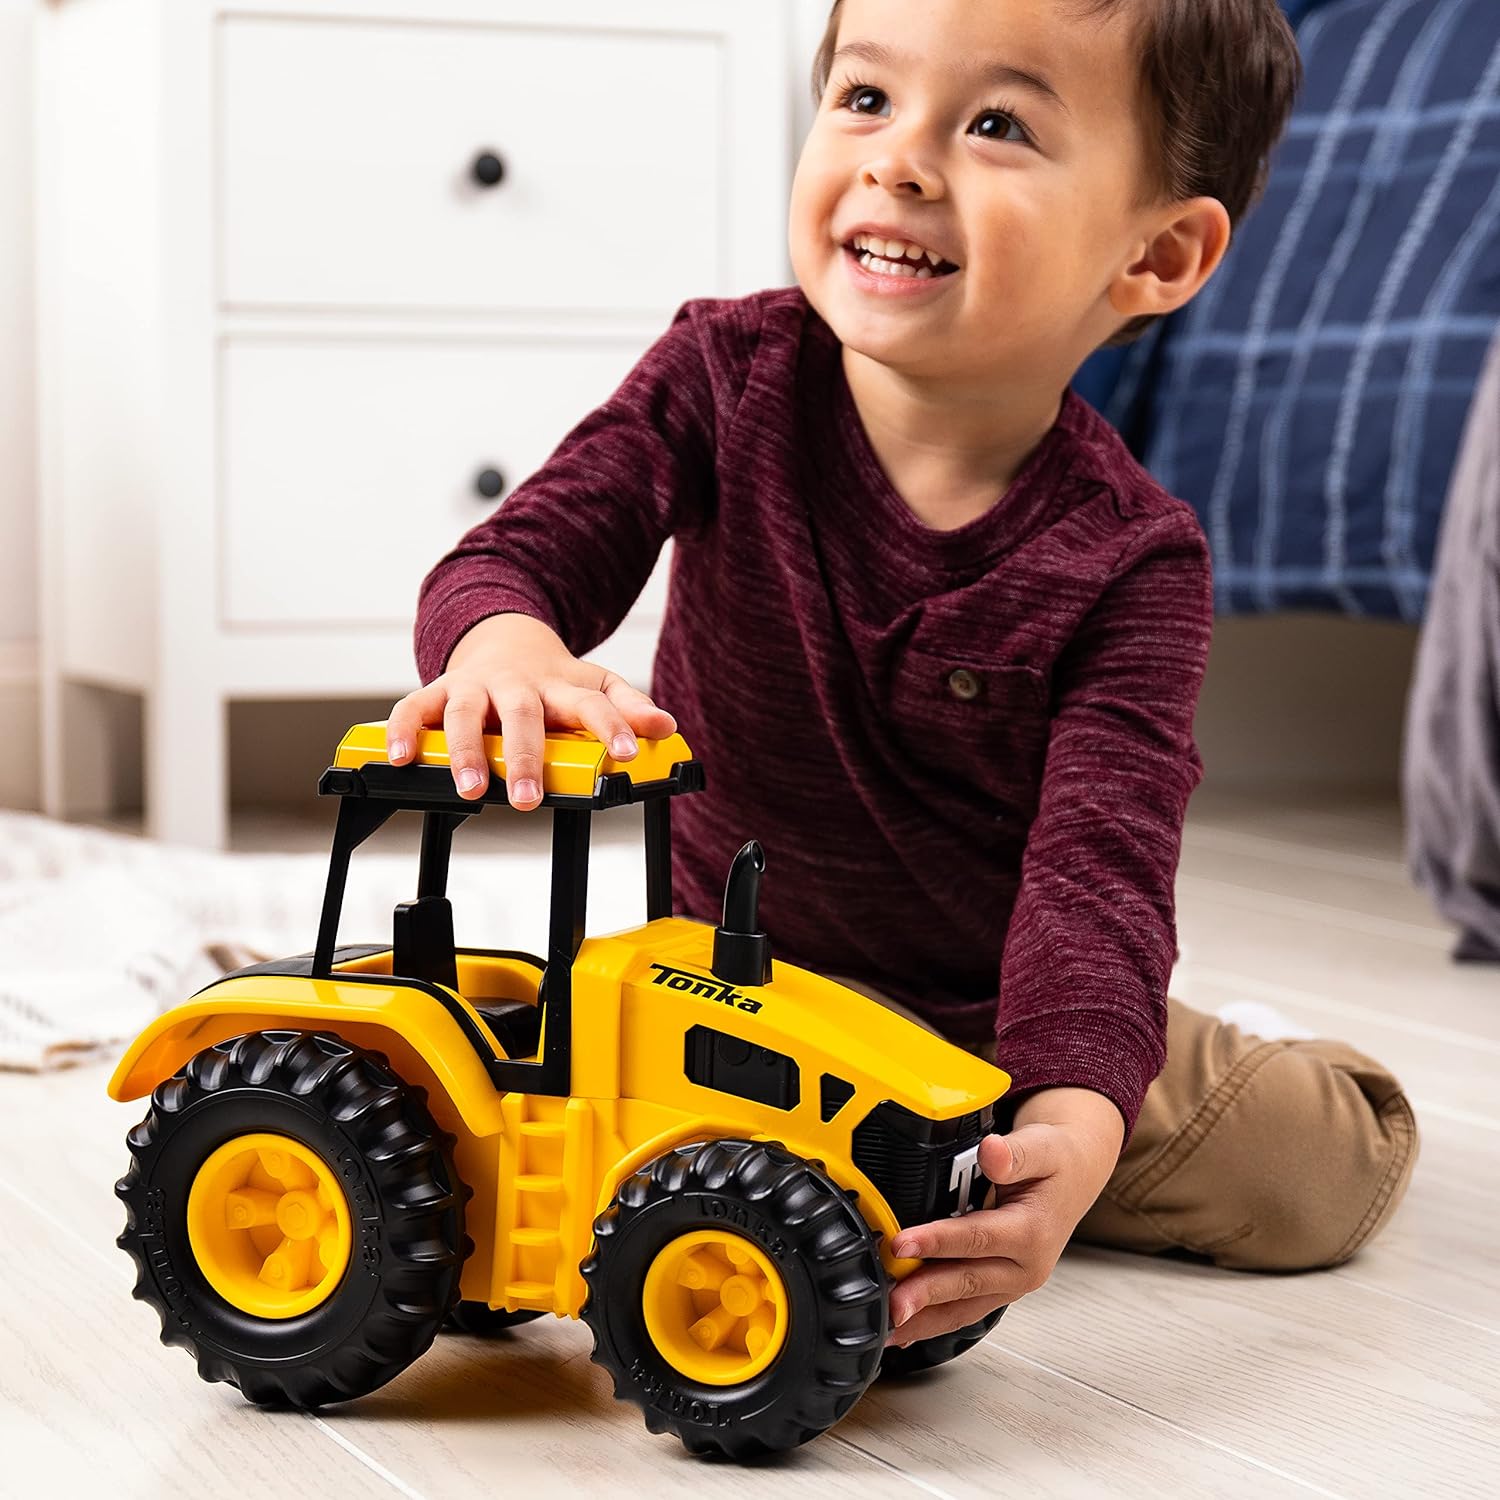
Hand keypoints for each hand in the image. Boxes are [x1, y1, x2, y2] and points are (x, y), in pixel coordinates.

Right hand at [384, 612, 677, 809]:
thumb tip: (667, 726)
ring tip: (470, 788)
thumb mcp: (595, 686)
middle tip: (527, 798)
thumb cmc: (552, 679)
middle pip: (522, 714)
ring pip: (465, 713)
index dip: (612, 726)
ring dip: (466, 750)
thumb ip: (629, 707)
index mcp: (560, 686)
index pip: (592, 704)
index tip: (625, 752)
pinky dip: (403, 730)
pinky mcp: (438, 691)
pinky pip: (414, 707)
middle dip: (524, 756)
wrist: (505, 639)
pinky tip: (401, 758)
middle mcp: (516, 685)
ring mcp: (475, 687)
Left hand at [885, 1087, 1124, 1346]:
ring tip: (887, 1331)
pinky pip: (963, 1311)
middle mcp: (1024, 1266)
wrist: (1075, 1177)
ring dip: (924, 1320)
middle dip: (925, 1295)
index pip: (977, 1238)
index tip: (901, 1243)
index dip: (937, 1241)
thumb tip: (992, 1151)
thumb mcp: (1043, 1147)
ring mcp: (1011, 1283)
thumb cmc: (1055, 1162)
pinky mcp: (999, 1289)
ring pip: (963, 1308)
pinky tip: (903, 1330)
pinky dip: (932, 1322)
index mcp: (1032, 1232)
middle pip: (967, 1282)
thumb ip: (1015, 1153)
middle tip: (890, 1304)